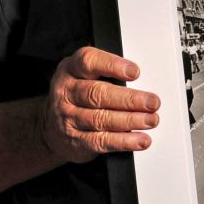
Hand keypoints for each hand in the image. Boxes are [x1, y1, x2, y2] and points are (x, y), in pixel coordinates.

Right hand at [40, 46, 158, 161]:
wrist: (52, 128)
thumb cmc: (77, 95)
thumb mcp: (85, 75)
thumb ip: (109, 72)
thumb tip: (143, 81)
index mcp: (71, 69)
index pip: (88, 62)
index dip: (112, 66)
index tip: (134, 72)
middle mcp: (67, 92)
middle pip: (98, 94)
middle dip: (129, 99)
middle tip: (151, 102)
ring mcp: (69, 118)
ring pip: (101, 119)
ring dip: (130, 120)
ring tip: (151, 120)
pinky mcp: (76, 141)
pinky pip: (102, 141)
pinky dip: (124, 141)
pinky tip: (140, 139)